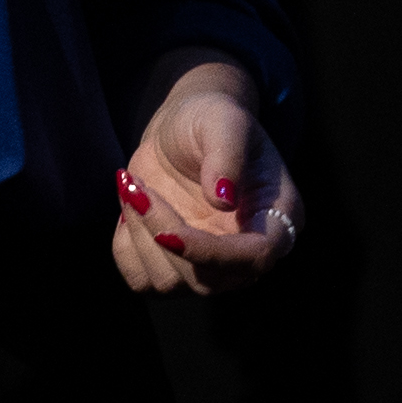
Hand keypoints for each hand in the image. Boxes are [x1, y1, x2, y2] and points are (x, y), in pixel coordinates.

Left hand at [110, 58, 292, 294]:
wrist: (180, 130)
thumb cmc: (211, 120)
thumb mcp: (223, 119)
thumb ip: (227, 153)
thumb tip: (224, 200)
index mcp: (276, 217)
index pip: (256, 256)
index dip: (212, 253)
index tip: (168, 233)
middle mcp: (247, 251)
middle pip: (208, 279)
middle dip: (164, 234)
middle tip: (137, 186)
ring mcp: (210, 264)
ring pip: (171, 283)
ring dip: (140, 235)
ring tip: (134, 187)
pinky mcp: (174, 266)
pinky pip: (142, 280)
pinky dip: (125, 246)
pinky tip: (132, 208)